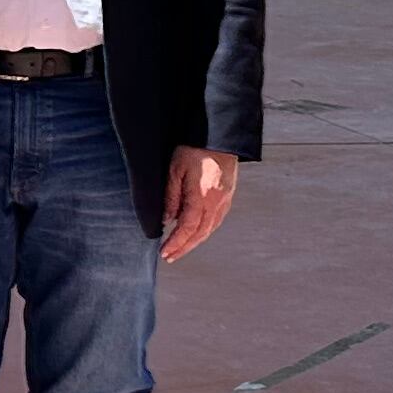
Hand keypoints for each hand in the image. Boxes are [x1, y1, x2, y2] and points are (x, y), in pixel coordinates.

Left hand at [161, 146, 241, 263]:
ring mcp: (224, 200)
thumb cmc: (195, 148)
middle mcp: (216, 202)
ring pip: (209, 229)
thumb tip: (167, 220)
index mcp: (202, 196)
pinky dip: (204, 231)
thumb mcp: (175, 169)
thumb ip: (171, 196)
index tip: (164, 252)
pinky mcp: (228, 196)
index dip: (176, 243)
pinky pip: (216, 221)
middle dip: (184, 248)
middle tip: (169, 256)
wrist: (219, 136)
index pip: (188, 228)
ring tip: (180, 249)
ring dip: (194, 242)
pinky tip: (196, 233)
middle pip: (200, 234)